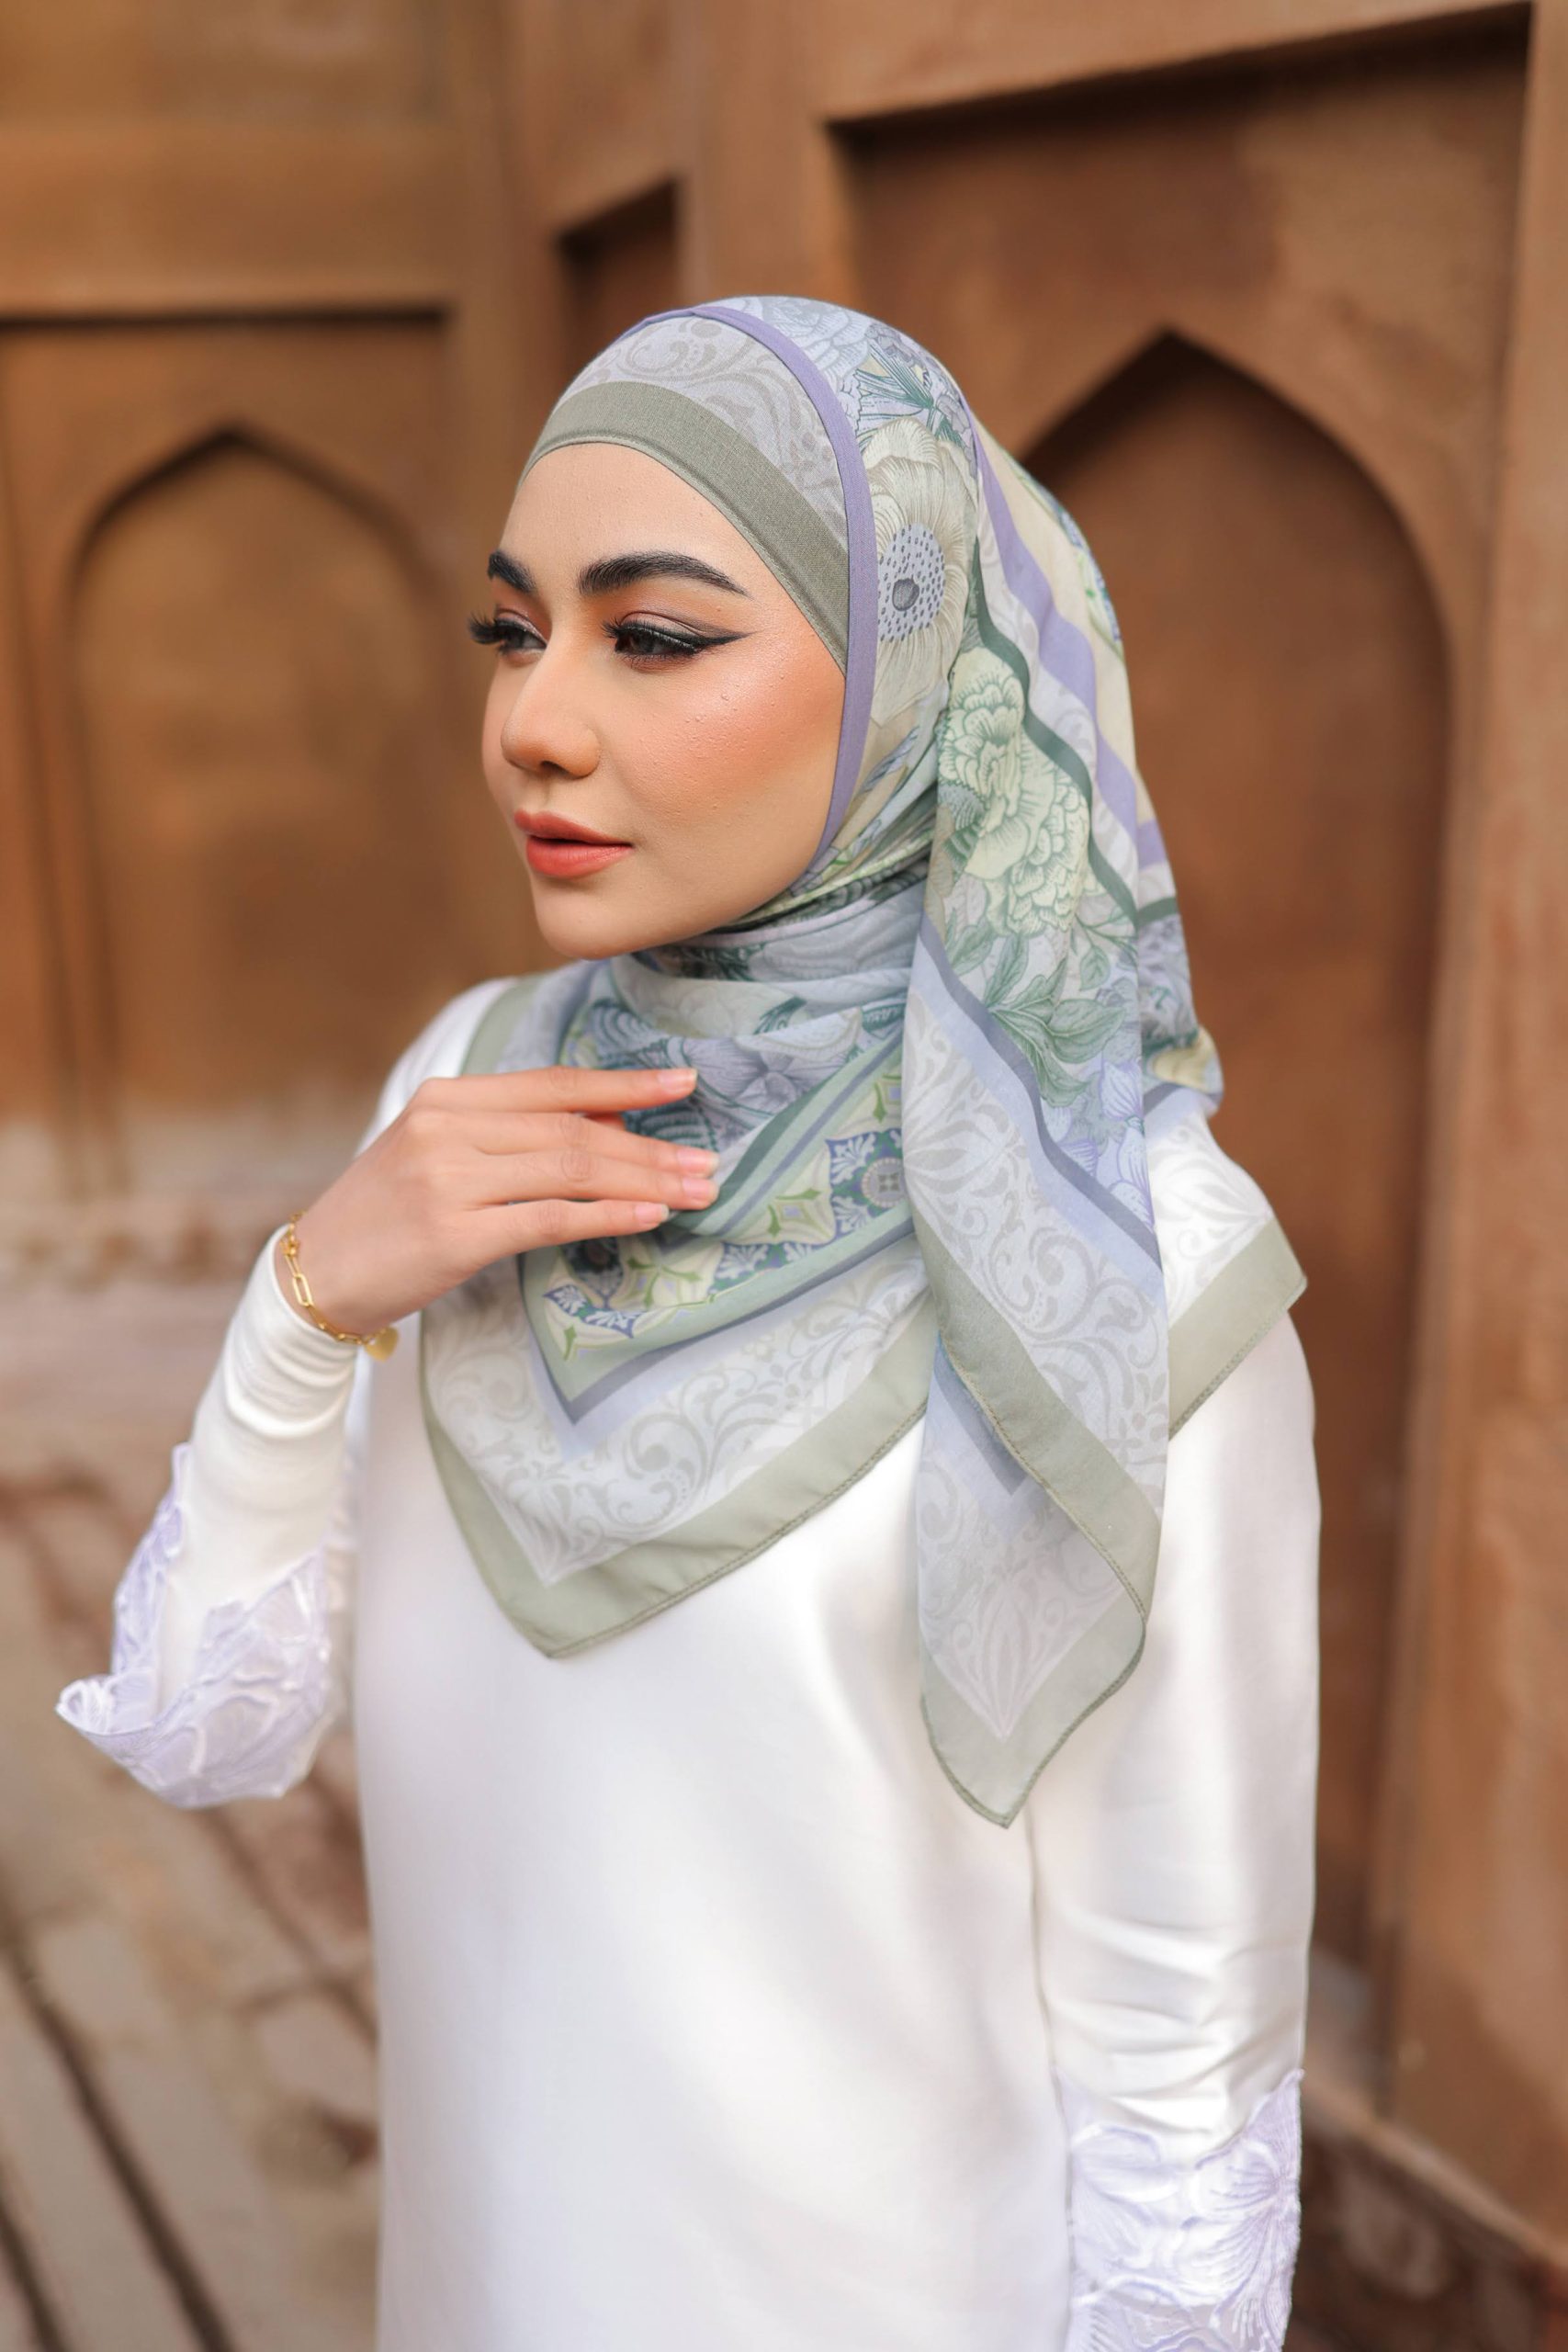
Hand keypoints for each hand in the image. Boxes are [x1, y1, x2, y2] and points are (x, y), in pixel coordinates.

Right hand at [274, 1064, 714, 1337]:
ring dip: (644, 1179)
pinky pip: (551, 1219)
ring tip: (694, 1190)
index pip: (554, 1084)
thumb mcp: (439, 1155)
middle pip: (573, 1128)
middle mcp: (448, 1130)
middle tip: (707, 1162)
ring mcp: (449, 1181)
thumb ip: (513, 1135)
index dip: (624, 1084)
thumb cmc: (387, 1217)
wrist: (314, 1275)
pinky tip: (648, 1214)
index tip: (682, 1084)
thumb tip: (608, 1122)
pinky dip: (608, 1214)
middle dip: (650, 1145)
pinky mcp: (454, 1235)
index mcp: (447, 1099)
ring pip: (571, 1169)